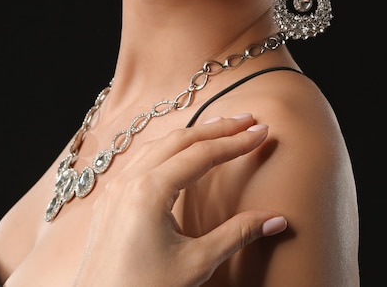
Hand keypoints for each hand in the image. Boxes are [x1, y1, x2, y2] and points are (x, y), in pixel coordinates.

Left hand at [73, 114, 286, 286]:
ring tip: (220, 130)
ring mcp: (116, 188)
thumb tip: (276, 219)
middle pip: (180, 140)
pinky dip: (168, 149)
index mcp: (149, 191)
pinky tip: (179, 153)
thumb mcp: (196, 264)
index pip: (202, 154)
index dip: (236, 142)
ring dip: (191, 135)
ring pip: (158, 145)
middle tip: (247, 121)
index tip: (261, 133)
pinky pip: (141, 160)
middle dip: (216, 128)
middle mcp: (129, 180)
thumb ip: (237, 235)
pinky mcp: (109, 200)